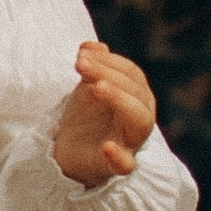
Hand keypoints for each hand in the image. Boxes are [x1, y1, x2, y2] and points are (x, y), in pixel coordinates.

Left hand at [52, 43, 156, 188]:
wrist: (70, 150)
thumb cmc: (87, 116)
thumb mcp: (87, 86)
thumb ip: (94, 65)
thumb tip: (92, 45)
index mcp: (137, 97)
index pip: (132, 74)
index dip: (109, 61)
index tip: (81, 54)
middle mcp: (140, 117)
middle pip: (138, 93)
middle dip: (111, 75)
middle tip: (82, 65)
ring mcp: (130, 142)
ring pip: (140, 120)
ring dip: (119, 100)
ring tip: (95, 88)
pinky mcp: (116, 165)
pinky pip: (126, 165)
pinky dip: (118, 157)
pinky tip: (107, 147)